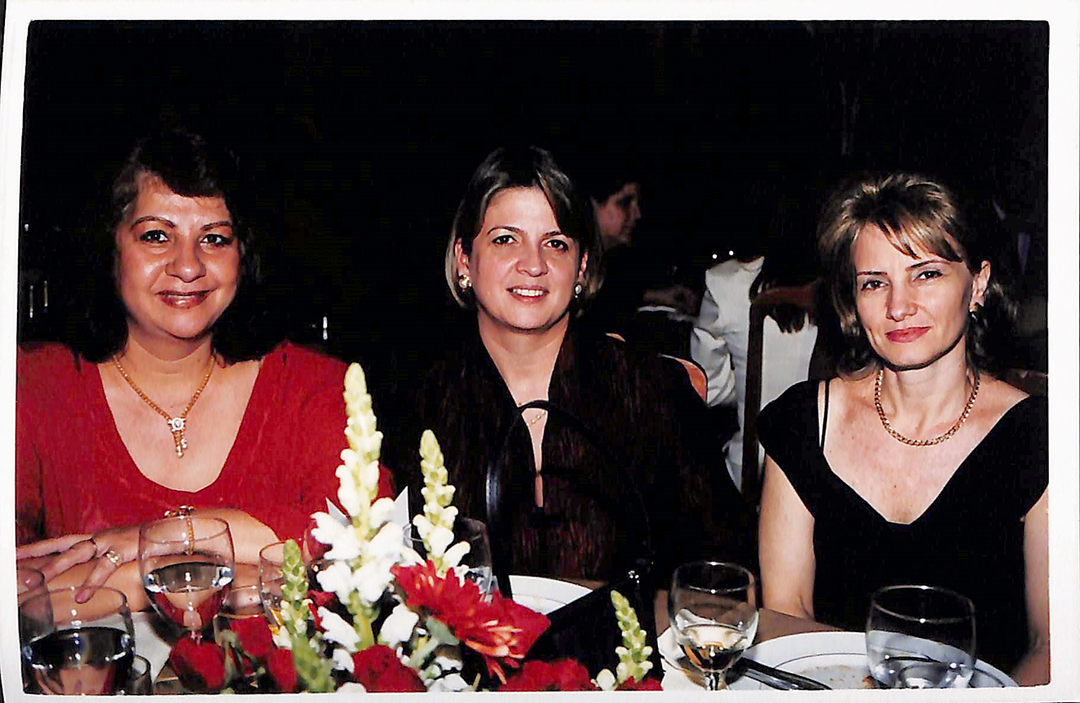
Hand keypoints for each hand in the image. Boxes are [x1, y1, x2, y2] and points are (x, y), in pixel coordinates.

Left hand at [16, 525, 140, 594]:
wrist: (179, 530)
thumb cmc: (152, 543)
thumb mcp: (124, 554)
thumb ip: (106, 564)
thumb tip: (90, 585)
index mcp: (97, 538)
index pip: (59, 542)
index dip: (37, 548)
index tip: (14, 554)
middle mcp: (99, 537)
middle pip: (60, 544)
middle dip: (36, 554)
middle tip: (13, 562)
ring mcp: (111, 540)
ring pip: (76, 553)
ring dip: (56, 566)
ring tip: (39, 580)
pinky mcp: (126, 548)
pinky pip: (105, 567)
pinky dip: (92, 582)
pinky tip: (81, 596)